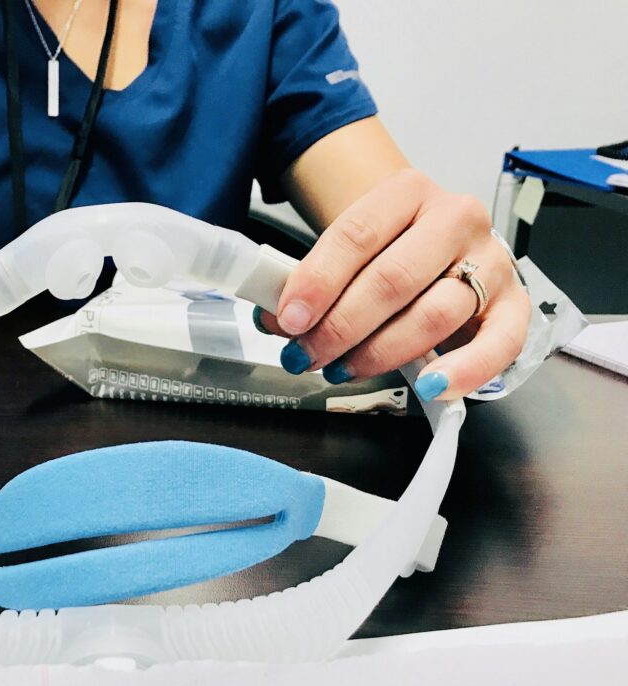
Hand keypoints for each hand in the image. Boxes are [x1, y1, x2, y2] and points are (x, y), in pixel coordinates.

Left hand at [257, 168, 530, 400]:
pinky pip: (499, 343)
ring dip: (381, 353)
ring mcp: (491, 260)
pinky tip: (431, 387)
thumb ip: (312, 281)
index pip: (355, 235)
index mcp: (407, 192)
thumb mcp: (348, 252)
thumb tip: (275, 319)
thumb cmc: (388, 250)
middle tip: (306, 356)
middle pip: (392, 280)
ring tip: (343, 369)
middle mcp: (455, 219)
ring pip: (434, 315)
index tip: (288, 320)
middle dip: (340, 327)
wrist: (440, 244)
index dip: (317, 282)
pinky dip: (464, 370)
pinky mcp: (515, 302)